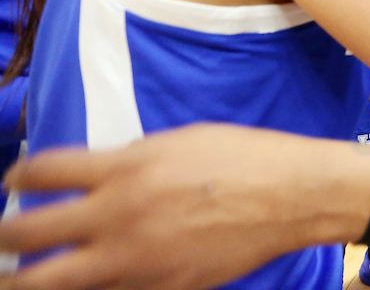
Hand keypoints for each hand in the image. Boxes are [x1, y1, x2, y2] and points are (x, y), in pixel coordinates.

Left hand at [0, 124, 369, 289]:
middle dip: (6, 239)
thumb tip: (98, 179)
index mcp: (125, 170)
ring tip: (20, 278)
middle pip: (26, 235)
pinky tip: (91, 281)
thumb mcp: (179, 142)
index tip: (15, 179)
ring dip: (27, 280)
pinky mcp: (160, 288)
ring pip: (51, 284)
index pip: (42, 171)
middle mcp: (119, 216)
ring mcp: (136, 261)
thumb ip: (129, 163)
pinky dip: (92, 288)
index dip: (17, 174)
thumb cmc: (243, 157)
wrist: (292, 195)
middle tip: (6, 239)